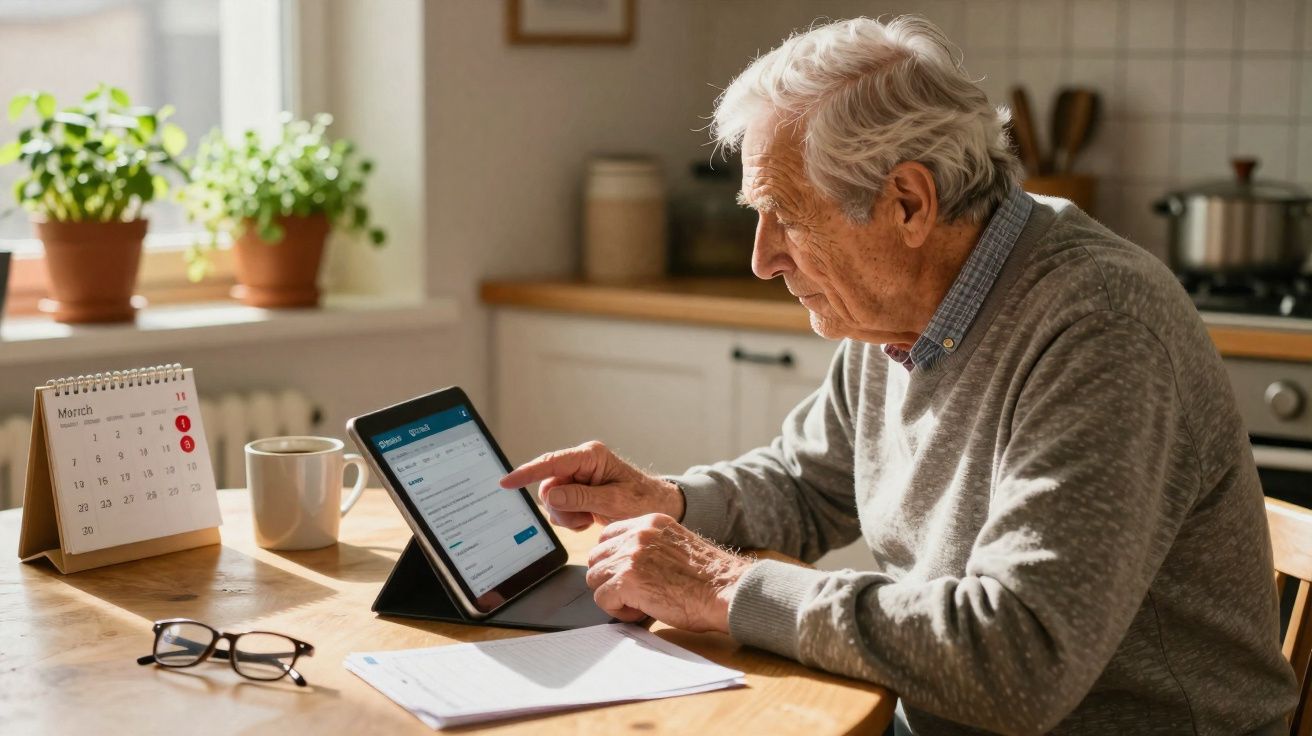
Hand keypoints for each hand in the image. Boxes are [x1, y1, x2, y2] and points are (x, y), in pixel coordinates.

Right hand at [500, 441, 683, 530]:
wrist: (658, 507)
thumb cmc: (643, 500)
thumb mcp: (615, 501)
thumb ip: (582, 497)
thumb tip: (552, 495)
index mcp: (590, 456)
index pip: (551, 463)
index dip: (526, 473)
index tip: (506, 482)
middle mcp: (580, 463)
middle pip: (548, 486)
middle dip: (561, 508)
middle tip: (583, 519)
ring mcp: (578, 477)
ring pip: (551, 500)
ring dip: (566, 516)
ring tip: (589, 519)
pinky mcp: (577, 491)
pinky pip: (559, 508)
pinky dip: (570, 519)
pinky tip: (588, 520)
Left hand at [586, 513, 753, 631]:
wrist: (726, 590)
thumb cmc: (709, 578)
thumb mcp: (676, 547)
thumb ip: (649, 548)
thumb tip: (623, 564)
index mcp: (651, 522)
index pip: (607, 535)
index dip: (612, 560)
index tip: (626, 575)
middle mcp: (638, 533)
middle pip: (596, 557)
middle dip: (609, 578)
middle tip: (634, 592)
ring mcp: (631, 555)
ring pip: (594, 578)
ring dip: (613, 595)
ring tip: (640, 602)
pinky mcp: (627, 579)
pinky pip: (602, 598)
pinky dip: (618, 611)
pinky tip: (643, 610)